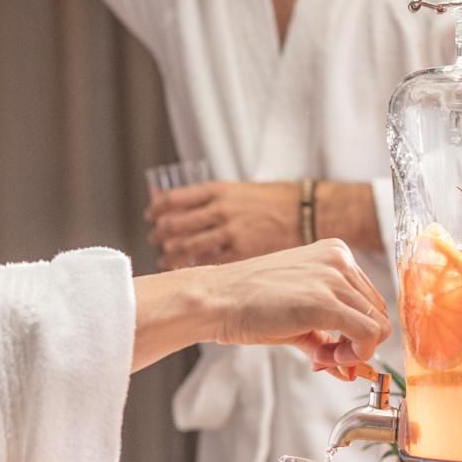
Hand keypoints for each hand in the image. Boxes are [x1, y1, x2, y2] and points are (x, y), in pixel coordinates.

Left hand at [147, 181, 299, 268]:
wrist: (310, 212)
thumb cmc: (278, 200)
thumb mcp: (242, 190)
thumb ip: (214, 198)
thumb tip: (182, 203)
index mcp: (218, 190)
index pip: (174, 198)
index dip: (157, 208)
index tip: (151, 215)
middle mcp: (220, 210)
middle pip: (175, 224)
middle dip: (160, 234)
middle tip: (154, 240)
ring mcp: (230, 232)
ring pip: (187, 246)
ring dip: (171, 254)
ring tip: (165, 259)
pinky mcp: (241, 253)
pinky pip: (208, 263)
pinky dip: (194, 267)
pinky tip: (188, 271)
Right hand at [203, 240, 388, 372]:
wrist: (216, 300)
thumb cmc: (247, 303)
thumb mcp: (297, 314)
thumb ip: (327, 338)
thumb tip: (349, 369)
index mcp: (335, 254)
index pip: (370, 300)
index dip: (356, 332)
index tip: (333, 348)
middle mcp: (340, 260)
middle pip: (377, 313)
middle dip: (356, 344)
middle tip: (325, 357)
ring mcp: (334, 278)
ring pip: (377, 326)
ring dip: (352, 352)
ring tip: (320, 356)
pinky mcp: (326, 302)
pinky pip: (368, 335)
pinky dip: (354, 356)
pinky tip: (324, 358)